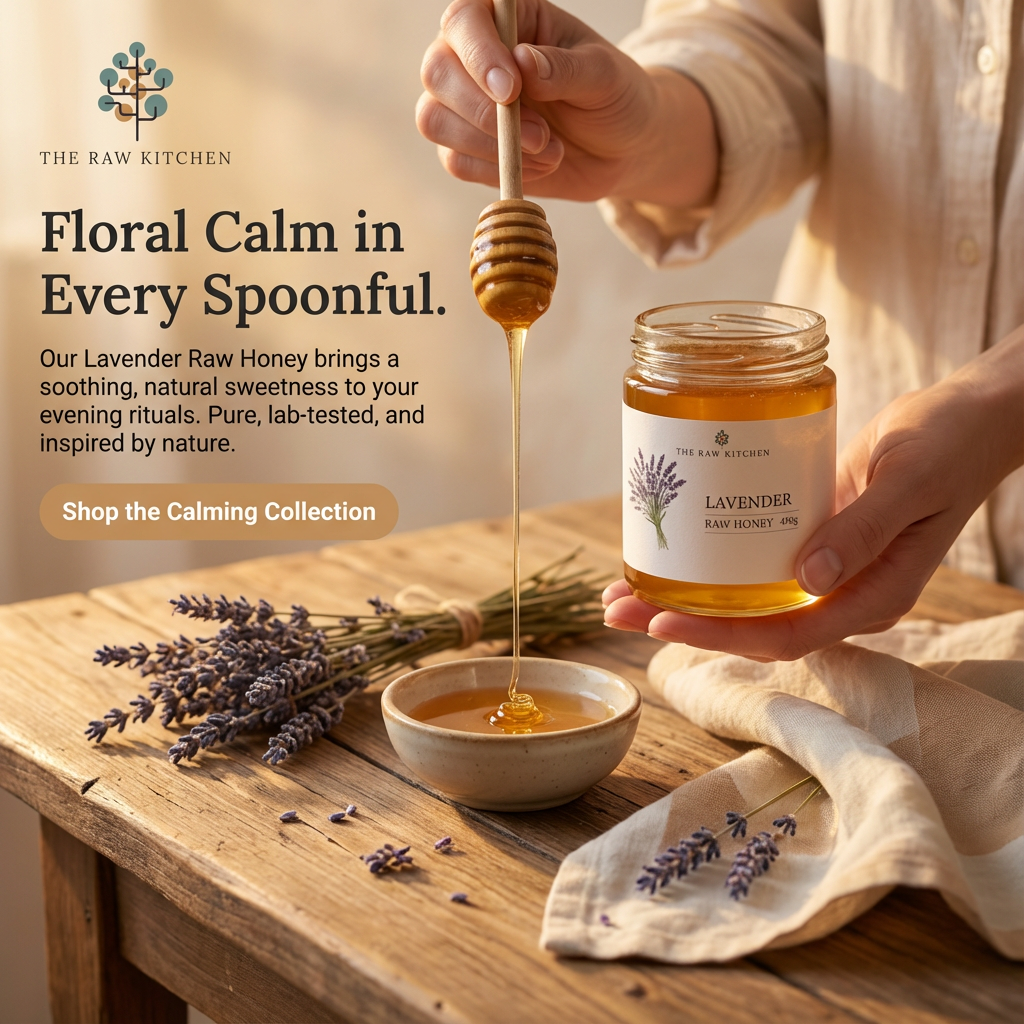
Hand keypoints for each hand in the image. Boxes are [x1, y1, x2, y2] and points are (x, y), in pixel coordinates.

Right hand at [416, 0, 717, 204]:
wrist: (622, 150)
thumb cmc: (616, 98)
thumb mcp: (605, 76)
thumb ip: (565, 68)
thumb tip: (522, 61)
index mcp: (508, 17)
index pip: (464, 18)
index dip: (478, 53)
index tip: (511, 90)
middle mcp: (474, 54)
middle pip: (437, 71)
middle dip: (484, 112)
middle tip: (540, 134)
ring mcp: (464, 102)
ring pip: (435, 120)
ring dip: (490, 145)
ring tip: (548, 149)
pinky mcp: (466, 147)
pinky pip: (455, 161)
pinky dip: (496, 171)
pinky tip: (538, 166)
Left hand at [604, 327, 1023, 660]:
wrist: (966, 419)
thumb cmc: (947, 444)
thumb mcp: (908, 481)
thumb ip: (863, 530)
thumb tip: (809, 577)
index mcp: (872, 596)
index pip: (785, 634)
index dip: (720, 635)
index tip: (663, 618)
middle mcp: (844, 594)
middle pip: (754, 627)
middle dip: (684, 622)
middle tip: (615, 606)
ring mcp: (827, 570)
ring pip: (749, 602)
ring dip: (688, 598)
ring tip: (623, 587)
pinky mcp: (813, 539)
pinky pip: (757, 566)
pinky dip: (714, 567)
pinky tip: (673, 554)